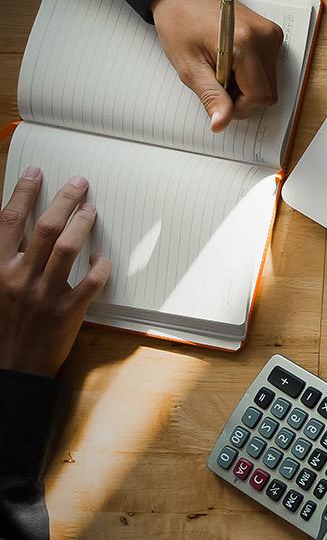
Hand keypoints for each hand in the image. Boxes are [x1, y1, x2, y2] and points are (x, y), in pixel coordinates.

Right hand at [0, 169, 110, 378]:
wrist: (11, 365)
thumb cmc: (4, 322)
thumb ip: (6, 257)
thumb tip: (20, 227)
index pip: (8, 221)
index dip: (22, 193)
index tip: (36, 173)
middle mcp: (18, 276)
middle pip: (43, 227)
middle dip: (64, 199)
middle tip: (80, 183)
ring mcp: (43, 294)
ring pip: (66, 248)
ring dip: (82, 224)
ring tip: (91, 210)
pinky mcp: (67, 312)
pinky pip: (90, 283)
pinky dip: (100, 267)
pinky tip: (103, 258)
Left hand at [152, 0, 285, 131]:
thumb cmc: (180, 22)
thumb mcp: (188, 66)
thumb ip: (210, 96)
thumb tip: (222, 123)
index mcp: (246, 43)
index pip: (260, 96)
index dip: (240, 107)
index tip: (219, 100)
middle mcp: (266, 37)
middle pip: (268, 92)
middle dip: (242, 97)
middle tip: (215, 81)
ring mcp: (272, 35)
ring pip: (269, 83)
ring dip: (246, 86)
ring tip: (221, 69)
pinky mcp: (272, 35)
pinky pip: (268, 69)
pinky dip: (250, 74)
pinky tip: (231, 62)